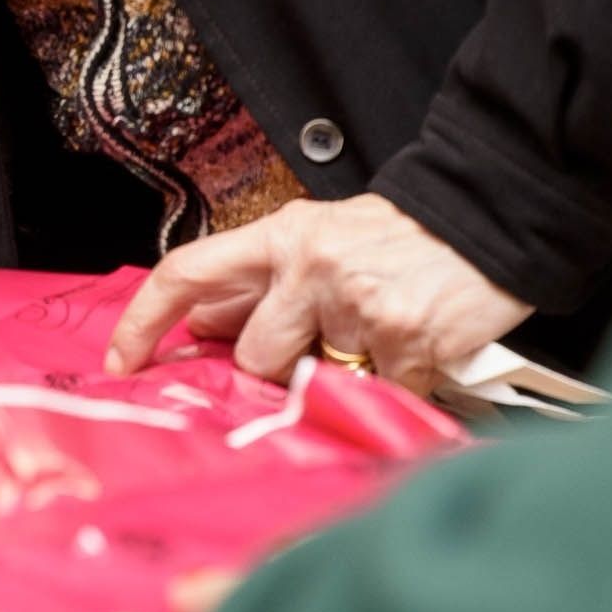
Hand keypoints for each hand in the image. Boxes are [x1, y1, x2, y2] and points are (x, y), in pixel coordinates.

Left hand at [105, 194, 529, 392]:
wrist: (491, 218)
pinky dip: (393, 386)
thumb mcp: (318, 239)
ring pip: (310, 379)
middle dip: (276, 368)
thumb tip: (202, 324)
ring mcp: (355, 303)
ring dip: (337, 376)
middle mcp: (307, 266)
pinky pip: (376, 393)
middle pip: (250, 354)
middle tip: (322, 345)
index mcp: (278, 236)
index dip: (142, 321)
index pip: (186, 273)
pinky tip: (415, 351)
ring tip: (376, 339)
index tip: (120, 363)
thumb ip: (263, 282)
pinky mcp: (404, 339)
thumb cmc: (400, 238)